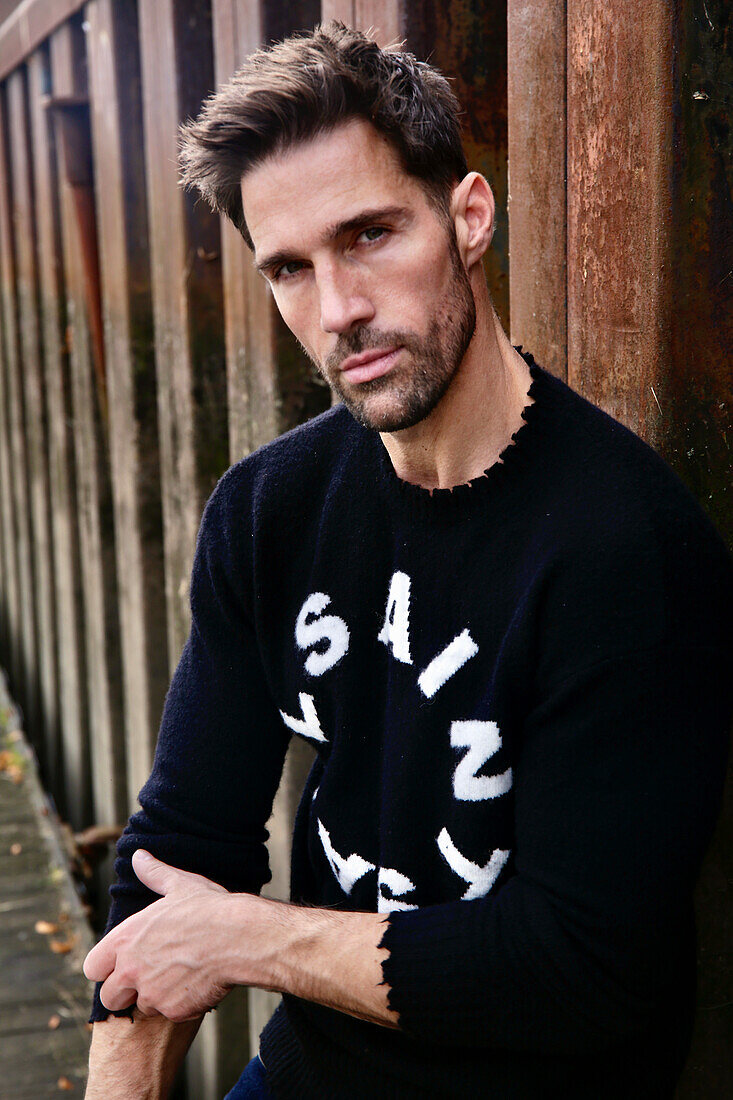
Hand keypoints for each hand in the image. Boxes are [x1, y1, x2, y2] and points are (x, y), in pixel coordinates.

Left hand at [83, 850, 233, 1021]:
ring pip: (142, 1006)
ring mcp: (150, 993)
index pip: (93, 967)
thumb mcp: (179, 885)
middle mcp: (131, 969)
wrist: (239, 936)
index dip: (106, 967)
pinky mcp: (172, 1011)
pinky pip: (170, 1014)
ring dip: (156, 997)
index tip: (123, 964)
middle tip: (150, 977)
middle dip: (125, 992)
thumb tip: (139, 856)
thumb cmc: (210, 908)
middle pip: (109, 997)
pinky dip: (181, 1004)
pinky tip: (197, 984)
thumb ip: (154, 874)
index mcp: (125, 939)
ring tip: (180, 976)